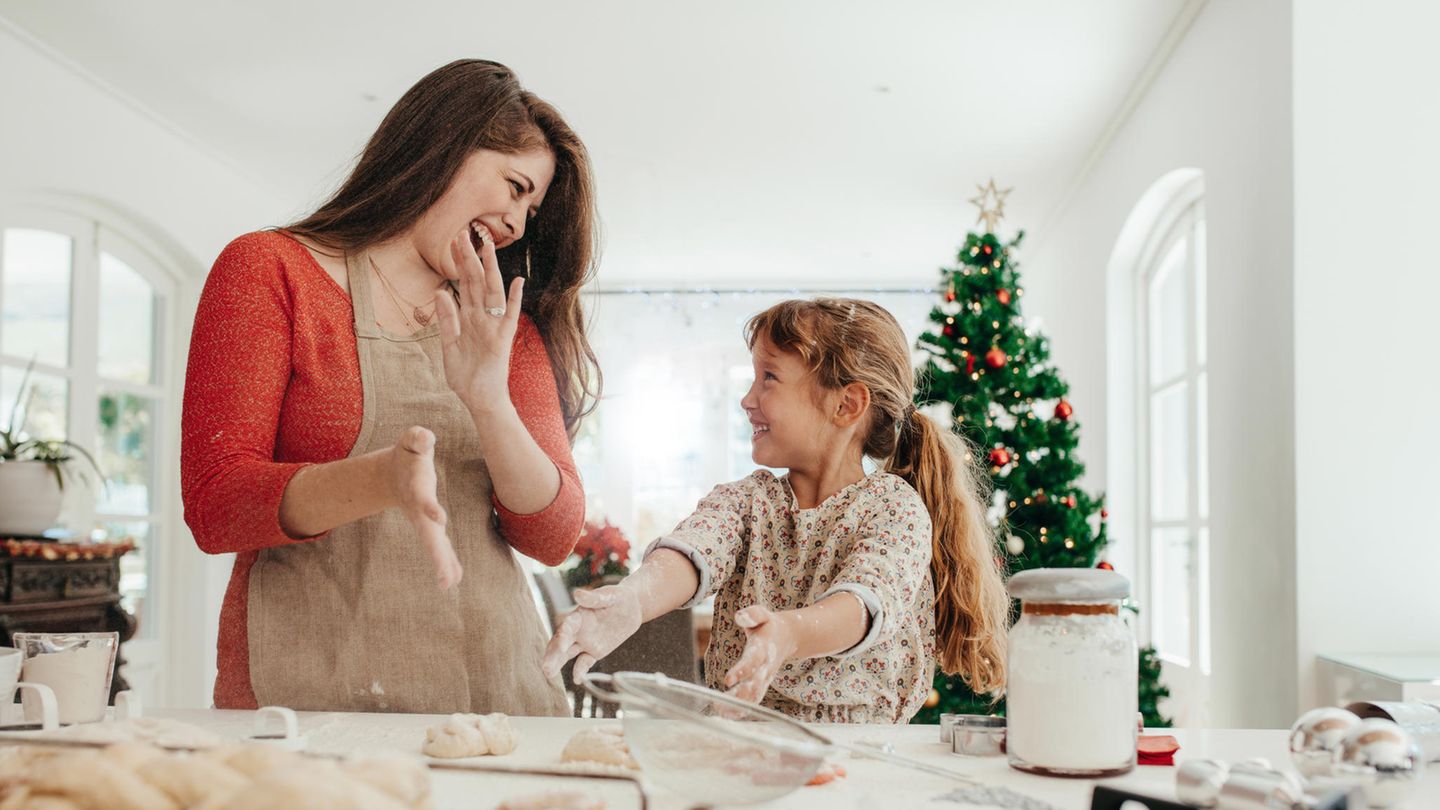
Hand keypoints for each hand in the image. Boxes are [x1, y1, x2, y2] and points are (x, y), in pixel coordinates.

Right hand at [387, 426, 461, 589]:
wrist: (395, 472)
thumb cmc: (409, 453)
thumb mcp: (412, 440)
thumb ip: (418, 438)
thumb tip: (425, 436)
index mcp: (417, 489)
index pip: (424, 499)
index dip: (431, 508)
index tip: (440, 520)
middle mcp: (419, 509)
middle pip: (428, 534)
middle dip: (437, 554)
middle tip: (445, 579)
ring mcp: (423, 520)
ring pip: (433, 544)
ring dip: (442, 564)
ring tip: (450, 584)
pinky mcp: (429, 525)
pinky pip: (439, 545)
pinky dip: (446, 561)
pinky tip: (455, 579)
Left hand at [434, 224, 523, 413]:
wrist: (479, 400)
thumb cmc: (466, 376)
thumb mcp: (449, 345)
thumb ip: (446, 319)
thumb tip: (440, 292)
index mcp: (470, 318)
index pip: (464, 284)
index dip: (460, 264)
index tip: (454, 242)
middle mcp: (483, 318)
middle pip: (476, 282)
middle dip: (470, 258)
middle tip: (464, 233)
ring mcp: (494, 327)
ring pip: (492, 292)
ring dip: (490, 270)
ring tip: (487, 247)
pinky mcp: (502, 340)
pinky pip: (511, 317)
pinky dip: (515, 300)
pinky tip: (518, 282)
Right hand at [542, 585, 642, 681]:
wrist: (632, 608)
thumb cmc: (618, 597)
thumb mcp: (610, 595)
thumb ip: (594, 598)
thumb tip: (577, 593)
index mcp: (580, 615)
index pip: (568, 626)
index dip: (564, 635)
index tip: (562, 646)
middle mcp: (578, 630)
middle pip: (562, 643)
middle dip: (553, 654)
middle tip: (545, 667)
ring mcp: (585, 642)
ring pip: (568, 654)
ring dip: (558, 663)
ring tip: (548, 674)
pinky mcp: (594, 652)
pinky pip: (584, 662)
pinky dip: (580, 671)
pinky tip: (577, 680)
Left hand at [723, 605, 798, 703]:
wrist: (789, 636)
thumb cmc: (769, 625)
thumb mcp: (762, 615)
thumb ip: (752, 615)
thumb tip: (739, 616)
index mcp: (764, 649)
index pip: (752, 662)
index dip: (741, 672)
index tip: (727, 681)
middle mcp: (766, 667)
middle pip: (754, 684)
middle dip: (739, 696)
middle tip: (721, 704)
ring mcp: (766, 678)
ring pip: (754, 695)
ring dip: (739, 706)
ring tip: (721, 712)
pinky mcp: (762, 684)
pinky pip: (754, 699)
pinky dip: (743, 708)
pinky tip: (728, 715)